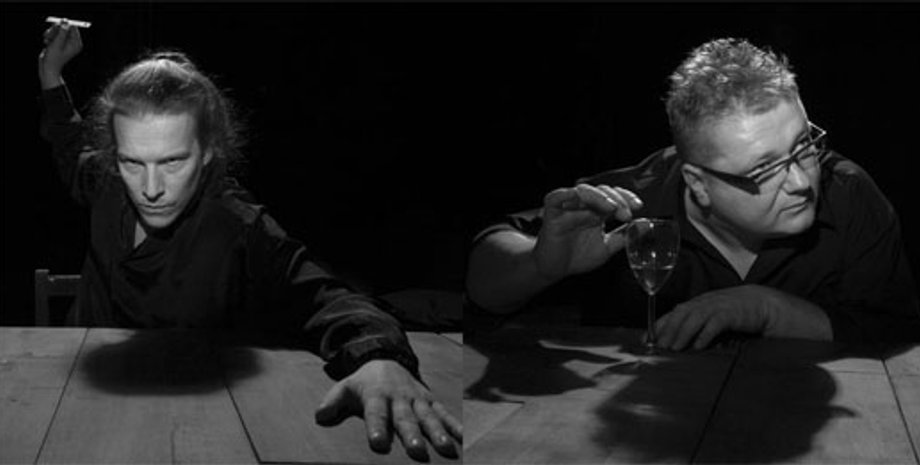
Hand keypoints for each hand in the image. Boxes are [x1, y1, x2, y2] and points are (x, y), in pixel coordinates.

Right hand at [38, 20, 82, 88]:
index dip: (63, 25)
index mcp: (76, 43)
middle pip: (65, 27)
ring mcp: (66, 42)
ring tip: (47, 40)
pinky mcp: (59, 43)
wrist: (48, 68)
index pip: (73, 27)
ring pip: (58, 30)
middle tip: (49, 35)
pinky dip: (49, 36)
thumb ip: (62, 31)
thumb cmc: (54, 58)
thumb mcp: (58, 43)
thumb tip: (65, 21)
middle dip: (55, 29)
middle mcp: (73, 42)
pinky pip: (54, 34)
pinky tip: (47, 42)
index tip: (55, 27)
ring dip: (51, 33)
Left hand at [315, 359, 461, 460]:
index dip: (376, 427)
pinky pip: (443, 412)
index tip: (377, 443)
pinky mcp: (430, 400)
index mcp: (377, 396)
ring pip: (428, 416)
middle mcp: (399, 398)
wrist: (387, 359)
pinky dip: (454, 424)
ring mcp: (417, 399)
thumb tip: (320, 416)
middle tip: (417, 452)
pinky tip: (463, 438)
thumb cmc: (363, 382)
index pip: (376, 413)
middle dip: (412, 435)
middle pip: (405, 418)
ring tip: (445, 448)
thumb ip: (332, 402)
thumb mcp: (344, 387)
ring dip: (437, 432)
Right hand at [534, 183, 642, 280]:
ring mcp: (567, 207)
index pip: (614, 195)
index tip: (638, 207)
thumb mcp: (607, 248)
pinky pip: (557, 196)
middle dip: (617, 199)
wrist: (555, 270)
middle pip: (602, 191)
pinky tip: (582, 199)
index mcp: (597, 211)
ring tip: (611, 208)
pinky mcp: (551, 211)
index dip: (627, 197)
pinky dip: (569, 195)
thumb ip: (624, 236)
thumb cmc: (578, 257)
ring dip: (599, 197)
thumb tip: (646, 225)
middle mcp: (583, 206)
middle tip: (626, 214)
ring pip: (583, 190)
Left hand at [653, 284, 831, 350]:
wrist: (787, 311)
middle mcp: (714, 299)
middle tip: (659, 347)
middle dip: (668, 329)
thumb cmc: (756, 319)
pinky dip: (706, 333)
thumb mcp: (729, 322)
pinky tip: (698, 346)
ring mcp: (726, 303)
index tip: (652, 338)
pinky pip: (718, 321)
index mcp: (710, 301)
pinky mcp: (739, 311)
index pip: (681, 310)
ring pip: (696, 316)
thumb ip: (711, 326)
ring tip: (673, 349)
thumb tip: (690, 341)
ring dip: (682, 333)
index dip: (664, 322)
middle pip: (684, 311)